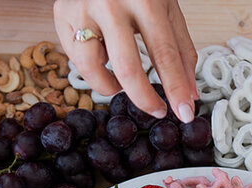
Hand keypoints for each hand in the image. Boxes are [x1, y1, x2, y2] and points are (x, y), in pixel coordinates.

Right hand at [55, 0, 197, 122]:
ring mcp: (82, 9)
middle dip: (145, 99)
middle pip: (127, 68)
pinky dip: (93, 67)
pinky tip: (103, 55)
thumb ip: (180, 49)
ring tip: (122, 80)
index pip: (164, 53)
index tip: (185, 112)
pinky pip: (76, 59)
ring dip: (111, 86)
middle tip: (157, 110)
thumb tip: (190, 93)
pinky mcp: (61, 15)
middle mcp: (111, 3)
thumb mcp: (165, 7)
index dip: (176, 88)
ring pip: (93, 70)